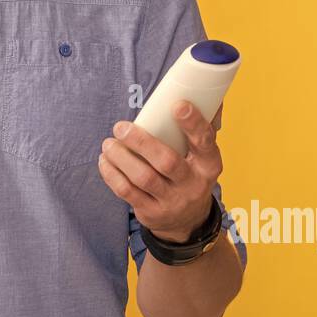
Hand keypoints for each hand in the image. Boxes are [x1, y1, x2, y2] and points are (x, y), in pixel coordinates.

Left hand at [98, 100, 222, 243]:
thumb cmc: (190, 174)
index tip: (177, 105)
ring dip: (121, 158)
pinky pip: (127, 192)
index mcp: (209, 165)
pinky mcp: (151, 213)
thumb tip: (212, 95)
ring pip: (143, 178)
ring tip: (108, 144)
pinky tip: (105, 161)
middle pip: (167, 162)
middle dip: (141, 142)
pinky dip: (112, 174)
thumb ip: (201, 127)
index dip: (193, 123)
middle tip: (120, 127)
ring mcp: (172, 201)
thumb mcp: (202, 156)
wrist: (187, 221)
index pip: (204, 142)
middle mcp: (192, 185)